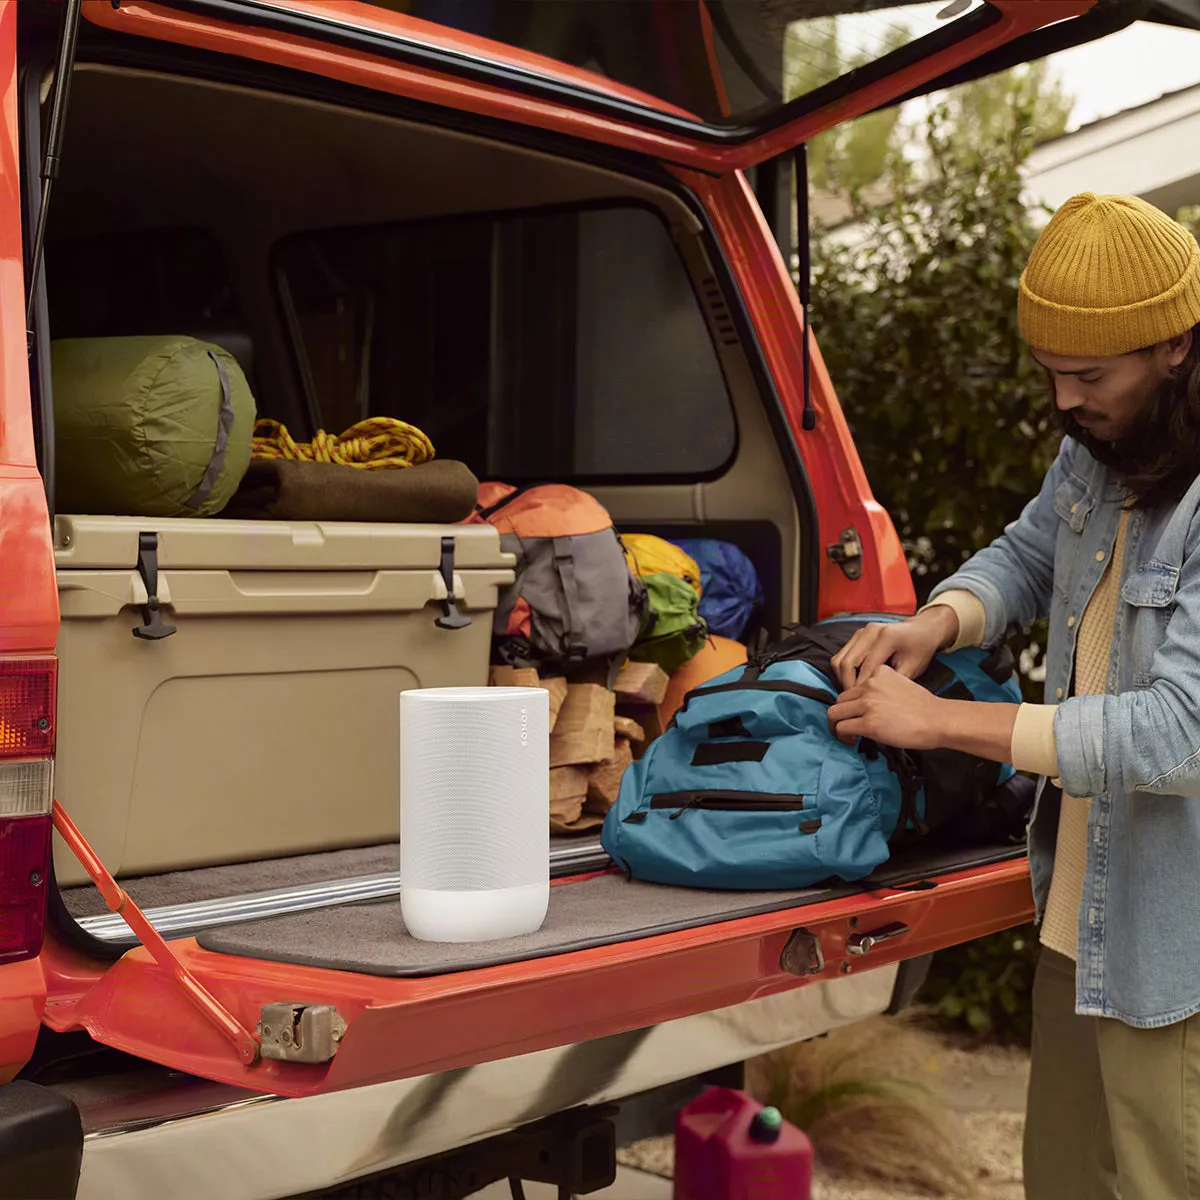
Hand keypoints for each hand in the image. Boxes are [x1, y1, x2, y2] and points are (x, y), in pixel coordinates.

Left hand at [828, 666, 945, 750]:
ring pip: (835, 713)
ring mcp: (868, 704)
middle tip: (849, 726)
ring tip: (847, 735)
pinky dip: (842, 736)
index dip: (852, 703)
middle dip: (842, 714)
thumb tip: (865, 706)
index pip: (853, 687)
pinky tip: (852, 741)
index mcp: (879, 673)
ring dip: (837, 725)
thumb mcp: (901, 685)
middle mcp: (870, 685)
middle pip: (840, 699)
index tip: (857, 714)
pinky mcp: (869, 723)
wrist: (939, 720)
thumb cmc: (925, 708)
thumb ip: (881, 690)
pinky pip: (842, 728)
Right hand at [830, 607, 957, 690]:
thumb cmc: (920, 650)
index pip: (866, 668)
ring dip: (842, 678)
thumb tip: (873, 700)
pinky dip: (843, 672)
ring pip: (838, 659)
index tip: (864, 706)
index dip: (862, 689)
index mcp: (886, 637)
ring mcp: (861, 632)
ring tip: (853, 693)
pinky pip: (841, 656)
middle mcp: (870, 631)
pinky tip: (853, 682)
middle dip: (848, 685)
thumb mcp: (912, 668)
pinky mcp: (856, 636)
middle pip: (846, 662)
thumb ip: (892, 682)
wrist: (921, 630)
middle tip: (855, 701)